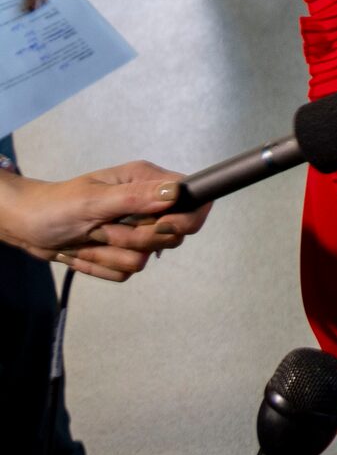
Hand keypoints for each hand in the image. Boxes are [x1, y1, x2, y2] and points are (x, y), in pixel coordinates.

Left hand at [0, 161, 207, 278]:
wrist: (26, 227)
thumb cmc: (54, 206)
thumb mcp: (93, 200)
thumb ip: (136, 197)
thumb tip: (176, 191)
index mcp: (146, 182)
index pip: (193, 199)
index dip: (187, 218)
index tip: (161, 227)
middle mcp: (147, 206)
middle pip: (172, 236)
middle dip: (136, 239)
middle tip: (104, 229)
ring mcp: (135, 231)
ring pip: (145, 259)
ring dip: (111, 253)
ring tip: (89, 237)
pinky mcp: (122, 253)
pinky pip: (126, 271)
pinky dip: (101, 265)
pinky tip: (84, 250)